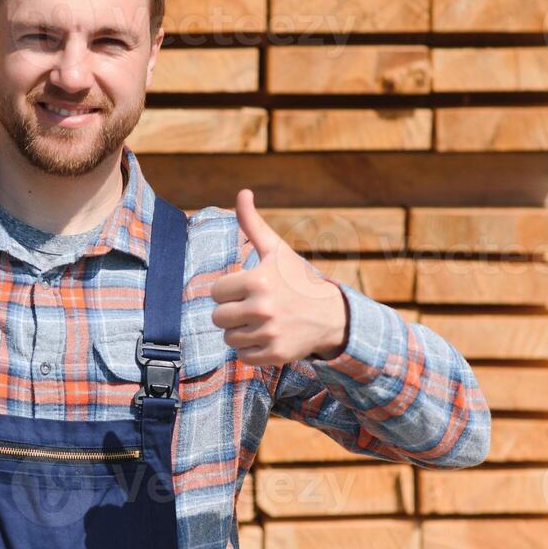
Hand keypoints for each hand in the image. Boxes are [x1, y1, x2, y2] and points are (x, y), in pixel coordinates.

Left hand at [211, 189, 348, 364]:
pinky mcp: (275, 355)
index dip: (229, 291)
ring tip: (260, 322)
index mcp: (257, 280)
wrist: (331, 314)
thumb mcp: (276, 250)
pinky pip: (243, 357)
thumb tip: (242, 192)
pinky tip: (266, 337)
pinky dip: (250, 350)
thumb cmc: (297, 279)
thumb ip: (252, 223)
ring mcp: (269, 333)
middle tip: (251, 307)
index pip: (217, 292)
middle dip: (231, 312)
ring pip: (228, 338)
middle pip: (218, 317)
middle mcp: (262, 308)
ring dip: (240, 332)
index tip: (246, 289)